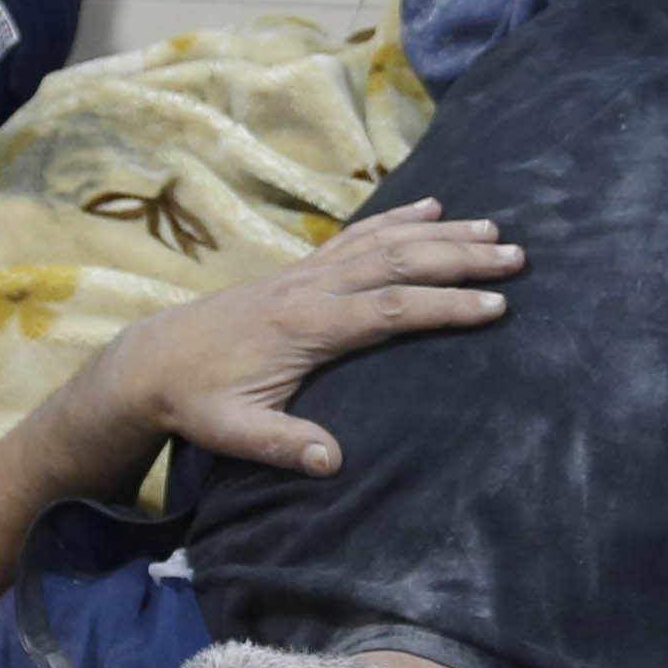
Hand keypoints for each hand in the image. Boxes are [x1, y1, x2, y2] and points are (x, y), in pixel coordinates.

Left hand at [83, 199, 520, 479]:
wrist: (151, 360)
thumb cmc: (196, 400)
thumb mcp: (232, 432)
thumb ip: (283, 445)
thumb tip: (334, 461)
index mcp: (304, 327)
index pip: (389, 310)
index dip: (444, 306)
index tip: (495, 305)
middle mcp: (311, 288)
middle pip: (397, 262)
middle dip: (460, 257)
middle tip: (515, 256)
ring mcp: (307, 273)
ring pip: (383, 241)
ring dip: (440, 232)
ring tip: (493, 228)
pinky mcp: (301, 270)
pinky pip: (358, 235)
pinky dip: (398, 217)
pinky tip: (430, 207)